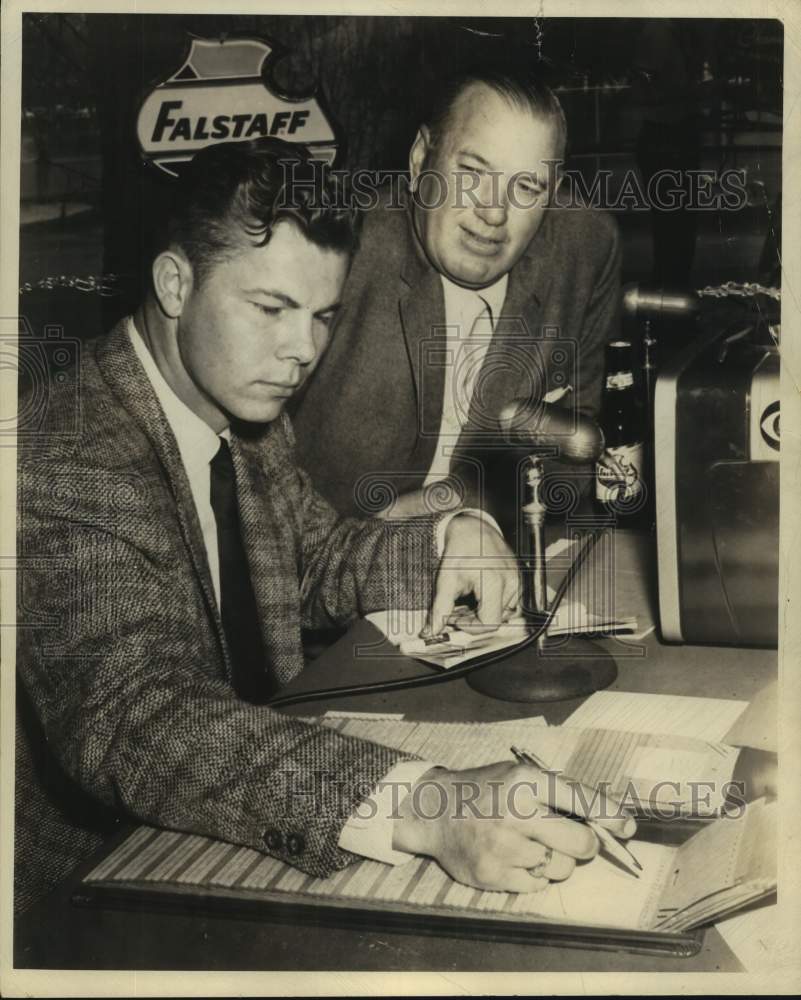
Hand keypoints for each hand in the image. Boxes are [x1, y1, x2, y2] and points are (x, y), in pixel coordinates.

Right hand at [392, 762, 636, 893]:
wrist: (432, 811)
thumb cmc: (484, 790)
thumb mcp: (517, 775)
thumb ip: (555, 794)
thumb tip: (604, 823)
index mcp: (526, 781)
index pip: (582, 801)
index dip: (610, 818)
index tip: (627, 829)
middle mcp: (516, 813)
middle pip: (581, 845)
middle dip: (586, 846)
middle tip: (577, 842)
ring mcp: (504, 847)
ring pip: (561, 868)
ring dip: (556, 861)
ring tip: (532, 845)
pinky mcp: (493, 875)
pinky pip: (537, 885)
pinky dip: (534, 875)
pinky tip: (515, 858)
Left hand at [425, 514, 519, 636]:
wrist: (472, 528)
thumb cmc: (461, 548)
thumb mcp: (445, 579)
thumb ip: (440, 608)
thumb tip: (432, 631)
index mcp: (494, 581)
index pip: (489, 622)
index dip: (470, 627)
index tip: (454, 619)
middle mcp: (511, 582)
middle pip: (494, 620)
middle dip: (472, 621)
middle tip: (454, 612)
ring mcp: (517, 582)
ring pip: (501, 615)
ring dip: (481, 615)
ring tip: (464, 602)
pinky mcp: (518, 582)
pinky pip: (506, 605)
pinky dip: (490, 607)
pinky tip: (476, 598)